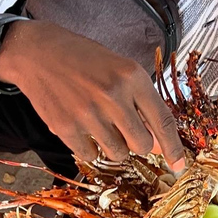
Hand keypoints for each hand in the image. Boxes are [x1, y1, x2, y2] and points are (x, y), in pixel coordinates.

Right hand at [0, 21, 184, 169]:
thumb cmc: (83, 58)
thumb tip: (158, 140)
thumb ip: (140, 100)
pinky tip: (82, 126)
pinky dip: (90, 147)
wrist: (38, 53)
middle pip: (142, 144)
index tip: (179, 165)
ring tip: (101, 123)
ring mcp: (88, 114)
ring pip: (118, 153)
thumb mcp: (120, 68)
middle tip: (126, 129)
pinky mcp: (65, 128)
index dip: (174, 148)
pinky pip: (90, 155)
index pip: (163, 121)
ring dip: (114, 145)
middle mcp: (113, 96)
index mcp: (132, 77)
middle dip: (139, 143)